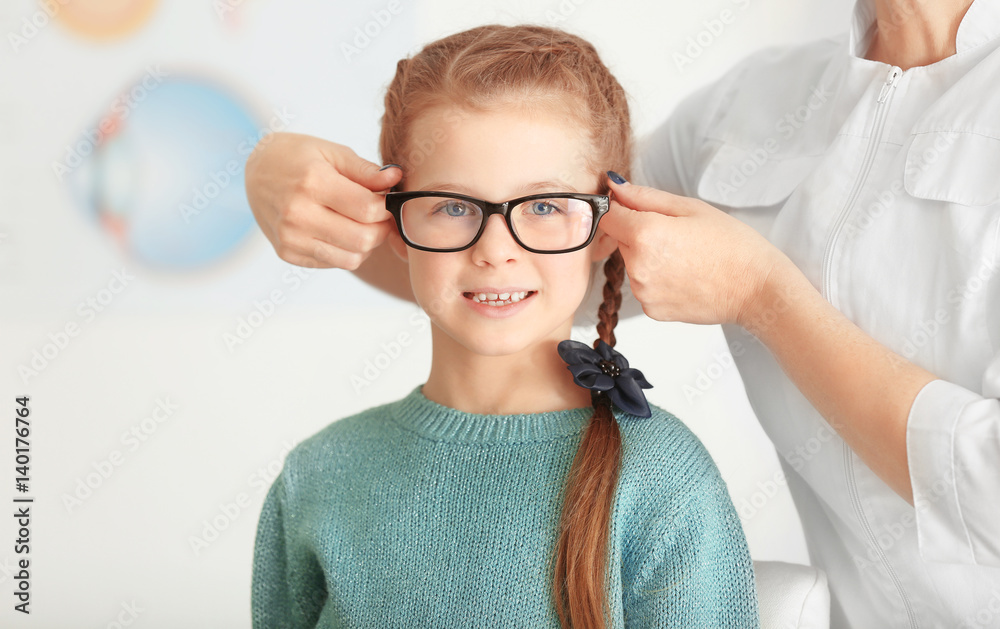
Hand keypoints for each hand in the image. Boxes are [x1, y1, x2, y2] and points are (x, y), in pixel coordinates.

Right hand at [245, 132, 402, 268]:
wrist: (256, 171)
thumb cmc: (299, 157)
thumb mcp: (333, 153)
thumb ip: (366, 170)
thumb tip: (395, 179)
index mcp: (312, 182)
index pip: (368, 209)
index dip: (386, 207)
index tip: (386, 199)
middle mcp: (297, 214)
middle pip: (363, 238)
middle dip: (380, 228)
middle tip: (378, 214)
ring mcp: (290, 238)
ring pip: (352, 258)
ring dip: (366, 244)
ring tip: (360, 223)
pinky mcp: (287, 253)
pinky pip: (335, 263)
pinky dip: (346, 251)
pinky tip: (340, 230)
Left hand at [600, 175, 793, 326]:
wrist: (756, 289)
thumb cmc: (732, 246)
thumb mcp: (690, 208)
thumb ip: (645, 197)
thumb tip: (615, 187)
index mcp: (645, 234)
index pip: (606, 216)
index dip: (618, 208)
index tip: (634, 208)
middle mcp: (637, 267)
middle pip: (618, 240)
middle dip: (637, 232)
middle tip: (675, 234)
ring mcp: (643, 292)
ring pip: (631, 264)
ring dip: (646, 257)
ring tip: (683, 256)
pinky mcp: (652, 310)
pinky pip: (643, 286)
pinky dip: (656, 279)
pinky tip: (684, 275)